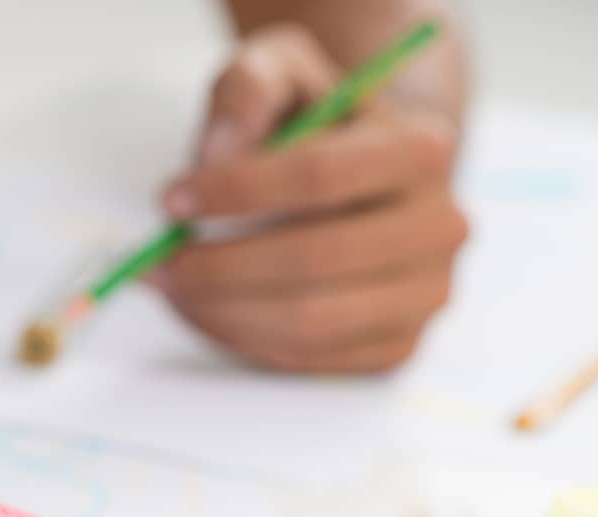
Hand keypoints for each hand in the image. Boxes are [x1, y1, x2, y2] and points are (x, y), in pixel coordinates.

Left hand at [151, 24, 467, 372]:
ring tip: (172, 291)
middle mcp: (440, 226)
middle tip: (156, 266)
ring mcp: (426, 294)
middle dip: (219, 268)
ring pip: (309, 322)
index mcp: (421, 149)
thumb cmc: (315, 126)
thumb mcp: (279, 75)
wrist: (365, 181)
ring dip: (222, 313)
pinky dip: (243, 342)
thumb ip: (247, 89)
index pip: (320, 177)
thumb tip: (216, 154)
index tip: (170, 201)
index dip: (235, 193)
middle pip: (314, 260)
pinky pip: (308, 360)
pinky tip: (208, 312)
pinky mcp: (397, 347)